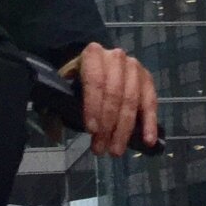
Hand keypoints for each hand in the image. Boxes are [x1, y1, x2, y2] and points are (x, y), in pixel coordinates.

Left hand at [59, 42, 158, 156]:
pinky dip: (150, 122)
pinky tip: (147, 140)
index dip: (94, 105)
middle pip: (115, 92)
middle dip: (108, 124)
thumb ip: (56, 110)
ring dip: (124, 129)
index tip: (91, 130)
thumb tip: (55, 134)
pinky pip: (150, 101)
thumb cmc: (78, 81)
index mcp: (93, 54)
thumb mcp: (63, 90)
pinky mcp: (146, 79)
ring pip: (132, 99)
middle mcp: (116, 56)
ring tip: (115, 151)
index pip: (95, 80)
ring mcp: (134, 66)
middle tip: (101, 149)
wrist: (98, 65)